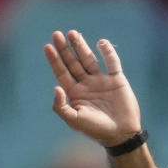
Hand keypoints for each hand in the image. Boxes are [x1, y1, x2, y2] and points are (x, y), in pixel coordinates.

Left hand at [44, 30, 141, 146]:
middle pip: (73, 63)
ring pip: (89, 59)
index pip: (62, 73)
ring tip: (72, 33)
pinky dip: (107, 52)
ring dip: (80, 46)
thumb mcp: (75, 121)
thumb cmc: (96, 130)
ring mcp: (101, 80)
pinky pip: (112, 62)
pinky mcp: (116, 79)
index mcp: (75, 94)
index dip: (54, 60)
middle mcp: (86, 84)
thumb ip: (61, 107)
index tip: (47, 47)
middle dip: (65, 49)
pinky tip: (101, 43)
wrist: (120, 134)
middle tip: (56, 34)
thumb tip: (56, 88)